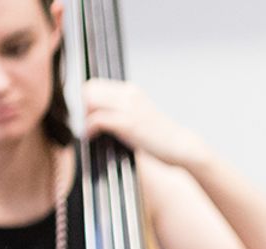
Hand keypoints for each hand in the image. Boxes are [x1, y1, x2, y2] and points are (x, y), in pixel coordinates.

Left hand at [81, 79, 212, 168]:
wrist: (180, 146)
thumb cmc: (158, 136)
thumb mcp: (139, 115)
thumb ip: (121, 109)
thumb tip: (94, 112)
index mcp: (132, 91)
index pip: (96, 84)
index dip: (88, 100)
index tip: (90, 115)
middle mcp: (130, 95)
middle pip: (89, 89)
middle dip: (84, 107)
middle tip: (89, 123)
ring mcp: (129, 108)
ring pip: (91, 101)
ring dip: (86, 117)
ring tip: (91, 131)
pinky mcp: (128, 124)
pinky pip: (97, 119)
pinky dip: (90, 129)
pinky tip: (93, 137)